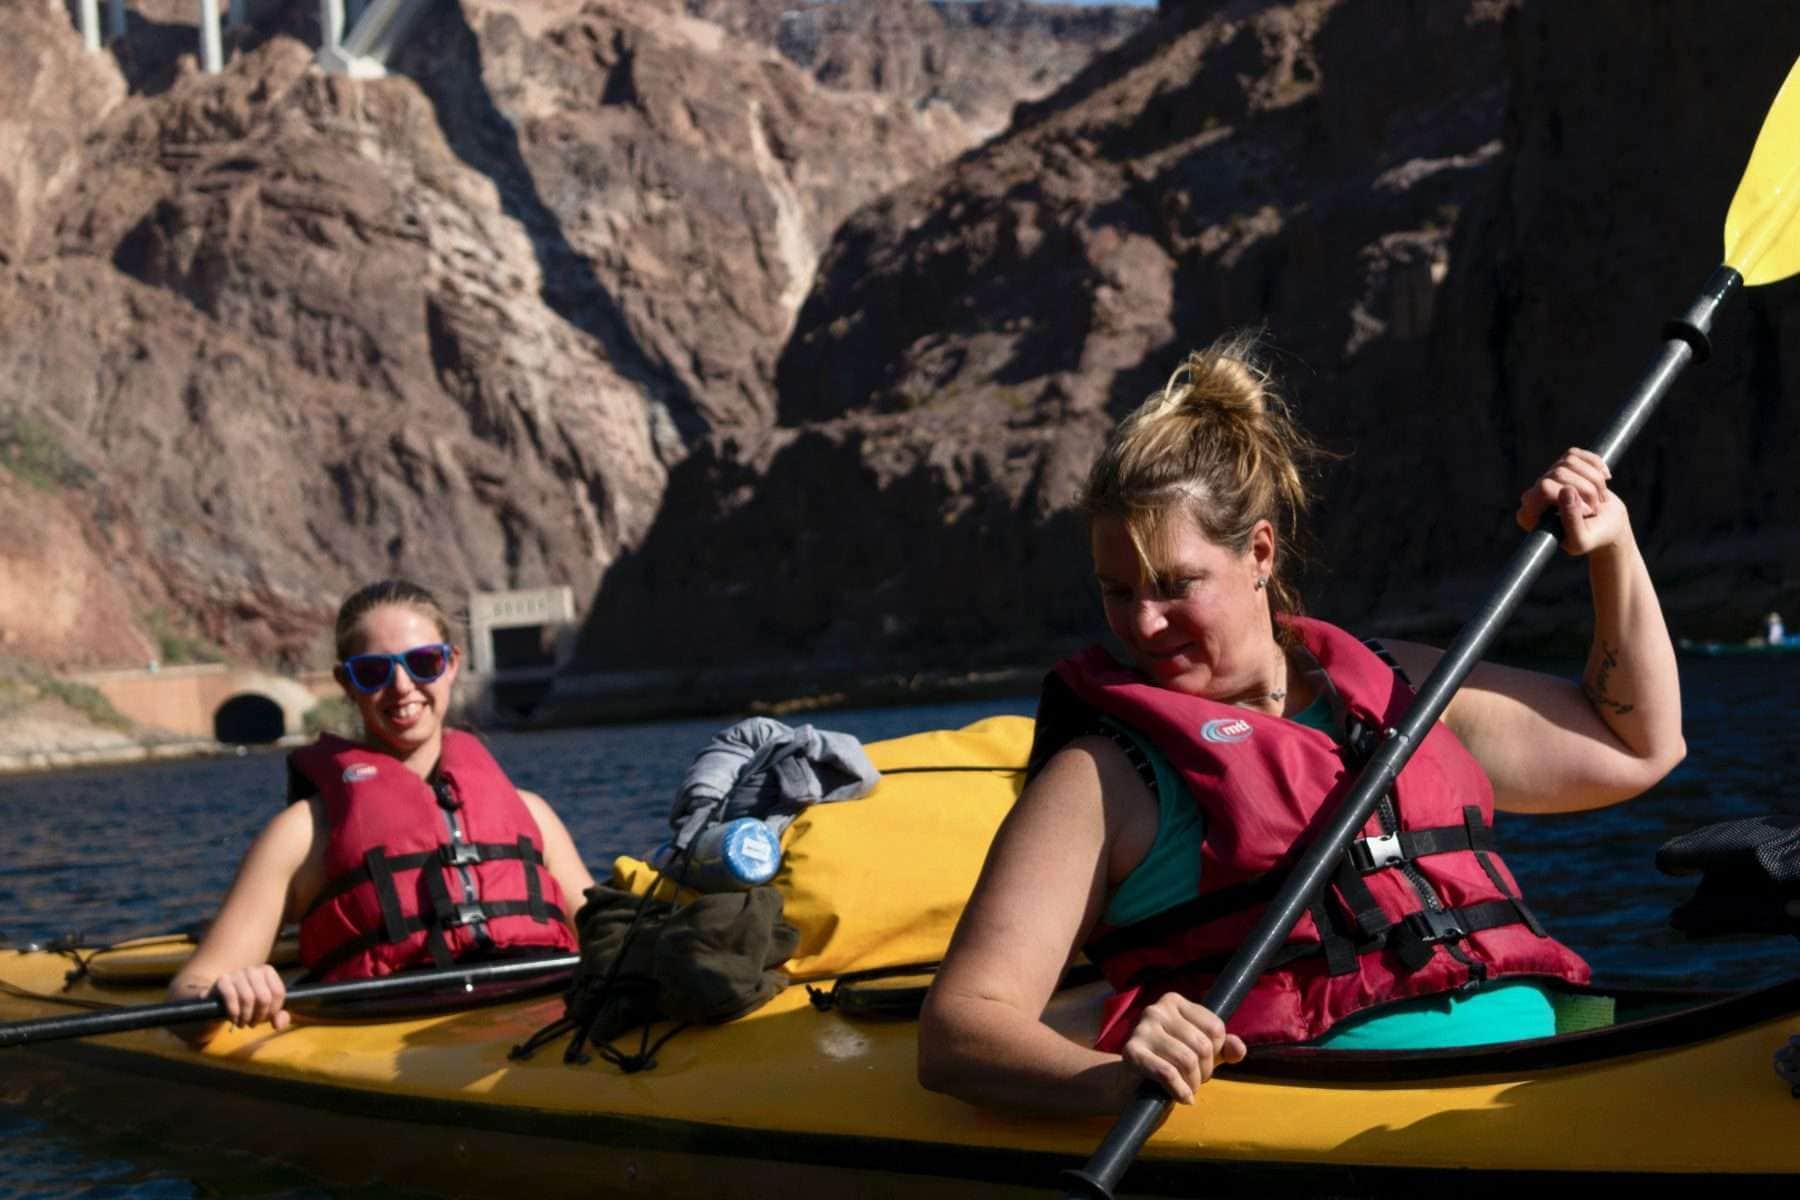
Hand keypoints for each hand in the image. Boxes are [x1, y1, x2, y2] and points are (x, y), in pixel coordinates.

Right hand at [210, 964, 290, 1031]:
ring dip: (246, 1017)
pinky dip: (234, 1013)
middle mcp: (253, 969)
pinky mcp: (222, 980)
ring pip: (248, 998)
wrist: (219, 1000)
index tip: (266, 1018)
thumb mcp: (266, 1010)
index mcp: (267, 971)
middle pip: (264, 997)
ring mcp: (237, 973)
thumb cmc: (248, 1005)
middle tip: (253, 1023)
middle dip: (259, 1016)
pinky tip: (234, 1020)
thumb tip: (278, 1025)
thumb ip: (280, 1017)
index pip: (278, 992)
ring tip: (243, 1024)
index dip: (273, 1010)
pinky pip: (232, 997)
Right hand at [1118, 992, 1246, 1103]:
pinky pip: (1167, 1073)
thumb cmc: (1172, 1060)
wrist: (1132, 1081)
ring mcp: (1141, 1029)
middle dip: (1205, 1071)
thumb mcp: (1202, 1051)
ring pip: (1187, 1060)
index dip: (1217, 1052)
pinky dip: (1180, 1091)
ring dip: (1194, 1084)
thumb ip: (1225, 1048)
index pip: (1215, 1028)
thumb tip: (1238, 1049)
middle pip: (1202, 1046)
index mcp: (1174, 1001)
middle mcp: (1156, 1010)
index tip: (1205, 1061)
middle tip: (1196, 1080)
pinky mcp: (1131, 1052)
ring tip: (1188, 1088)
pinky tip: (1183, 1098)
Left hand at [1516, 447, 1628, 555]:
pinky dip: (1596, 464)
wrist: (1606, 526)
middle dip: (1587, 489)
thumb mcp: (1581, 540)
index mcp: (1530, 514)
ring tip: (1598, 498)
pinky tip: (1604, 478)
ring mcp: (1548, 477)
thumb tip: (1565, 490)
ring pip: (1570, 461)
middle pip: (1560, 472)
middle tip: (1595, 508)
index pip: (1544, 488)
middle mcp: (1534, 494)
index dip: (1571, 496)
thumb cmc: (1591, 537)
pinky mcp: (1563, 466)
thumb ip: (1571, 520)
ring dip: (1594, 480)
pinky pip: (1576, 453)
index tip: (1588, 512)